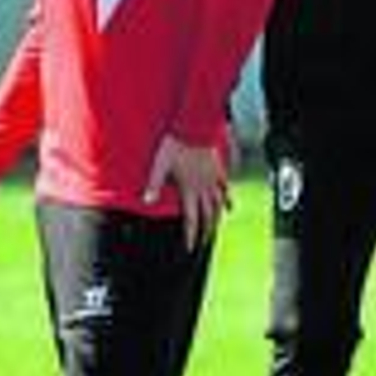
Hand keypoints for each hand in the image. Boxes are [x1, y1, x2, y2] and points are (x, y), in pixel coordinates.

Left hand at [144, 134, 227, 250]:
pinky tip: (229, 206)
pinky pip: (225, 187)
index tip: (190, 248)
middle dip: (205, 231)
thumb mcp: (159, 165)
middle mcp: (203, 188)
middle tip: (203, 243)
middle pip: (207, 215)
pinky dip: (227, 199)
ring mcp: (212, 179)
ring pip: (218, 204)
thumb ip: (153, 184)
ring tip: (216, 229)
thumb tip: (146, 201)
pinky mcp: (217, 169)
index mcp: (189, 190)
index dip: (191, 235)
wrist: (194, 127)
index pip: (191, 219)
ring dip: (217, 218)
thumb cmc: (174, 145)